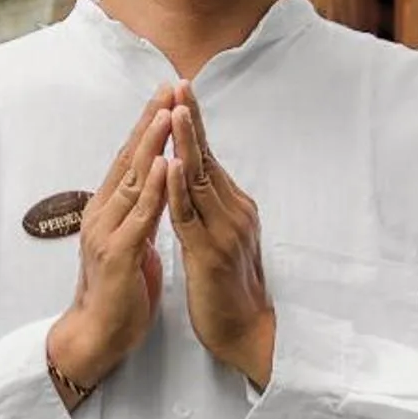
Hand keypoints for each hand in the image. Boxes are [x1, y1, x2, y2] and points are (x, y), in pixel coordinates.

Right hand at [49, 89, 172, 395]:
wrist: (97, 336)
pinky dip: (155, 190)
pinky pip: (140, 217)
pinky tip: (167, 166)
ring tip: (167, 114)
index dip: (148, 127)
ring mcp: (107, 233)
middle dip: (150, 122)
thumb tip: (154, 197)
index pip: (130, 160)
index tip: (167, 96)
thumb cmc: (119, 293)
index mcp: (108, 211)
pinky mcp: (118, 255)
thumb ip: (140, 218)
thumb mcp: (133, 245)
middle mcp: (103, 214)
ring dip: (151, 145)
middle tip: (169, 87)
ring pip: (133, 181)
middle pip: (129, 160)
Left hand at [166, 83, 275, 389]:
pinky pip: (191, 216)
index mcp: (232, 208)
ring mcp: (224, 232)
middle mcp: (233, 212)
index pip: (208, 158)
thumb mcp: (219, 240)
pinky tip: (170, 164)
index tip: (179, 93)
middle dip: (190, 120)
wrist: (247, 334)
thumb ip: (210, 212)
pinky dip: (179, 187)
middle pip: (207, 158)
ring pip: (200, 179)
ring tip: (173, 110)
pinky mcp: (211, 254)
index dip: (193, 126)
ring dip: (186, 143)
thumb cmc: (228, 291)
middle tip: (179, 84)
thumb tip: (198, 184)